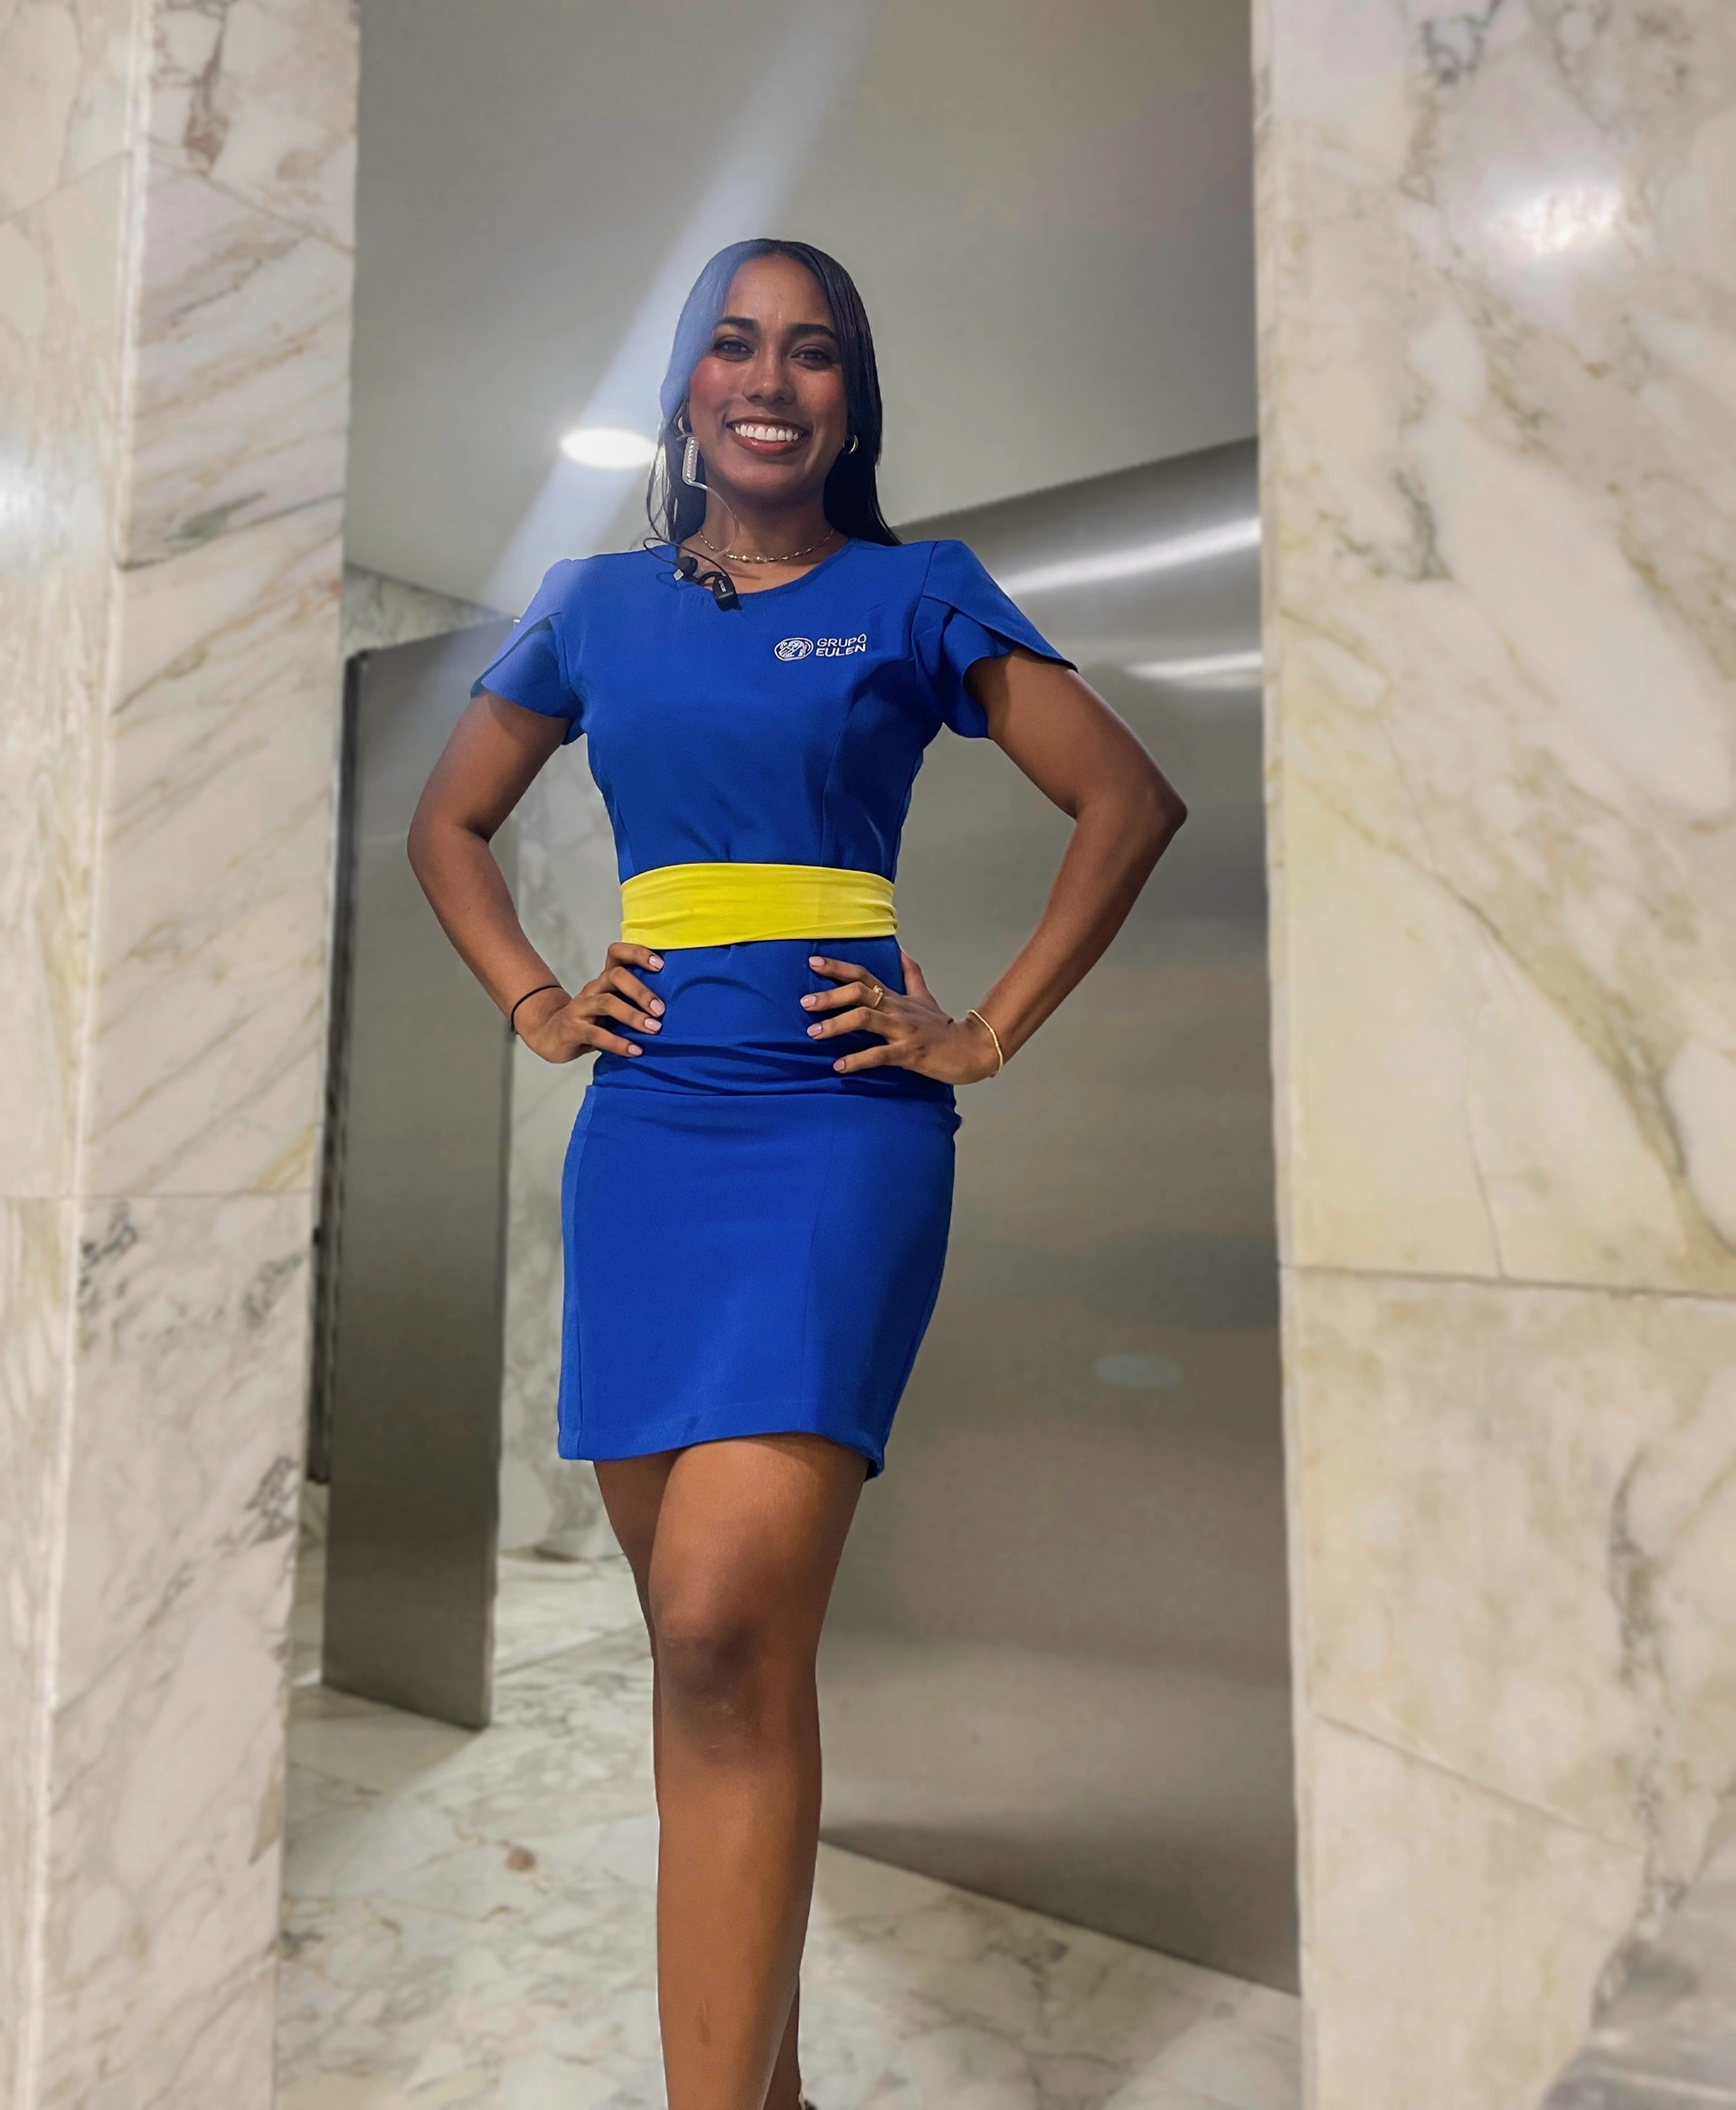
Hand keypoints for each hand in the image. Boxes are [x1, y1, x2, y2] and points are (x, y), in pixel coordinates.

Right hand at [514, 943, 664, 1062]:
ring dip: (632, 1015)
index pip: (617, 954)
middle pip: (616, 976)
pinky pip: (596, 1034)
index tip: (661, 965)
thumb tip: (678, 1007)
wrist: (551, 1035)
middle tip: (661, 1010)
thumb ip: (634, 1002)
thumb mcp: (613, 1006)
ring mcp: (581, 1007)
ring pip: (607, 1003)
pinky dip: (618, 1043)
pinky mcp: (572, 1029)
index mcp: (605, 979)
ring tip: (653, 1029)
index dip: (637, 953)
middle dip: (641, 991)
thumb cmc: (592, 1020)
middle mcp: (593, 988)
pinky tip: (635, 1050)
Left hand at [801, 948, 1002, 1083]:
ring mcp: (902, 1031)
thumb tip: (900, 950)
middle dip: (830, 996)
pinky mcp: (909, 1053)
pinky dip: (857, 1060)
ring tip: (814, 1033)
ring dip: (837, 1025)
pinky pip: (879, 1055)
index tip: (813, 961)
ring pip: (866, 1020)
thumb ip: (910, 974)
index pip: (863, 975)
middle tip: (805, 1002)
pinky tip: (839, 1066)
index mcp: (895, 997)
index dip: (838, 967)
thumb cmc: (942, 1027)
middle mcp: (896, 1009)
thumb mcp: (924, 997)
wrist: (970, 1049)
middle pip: (860, 993)